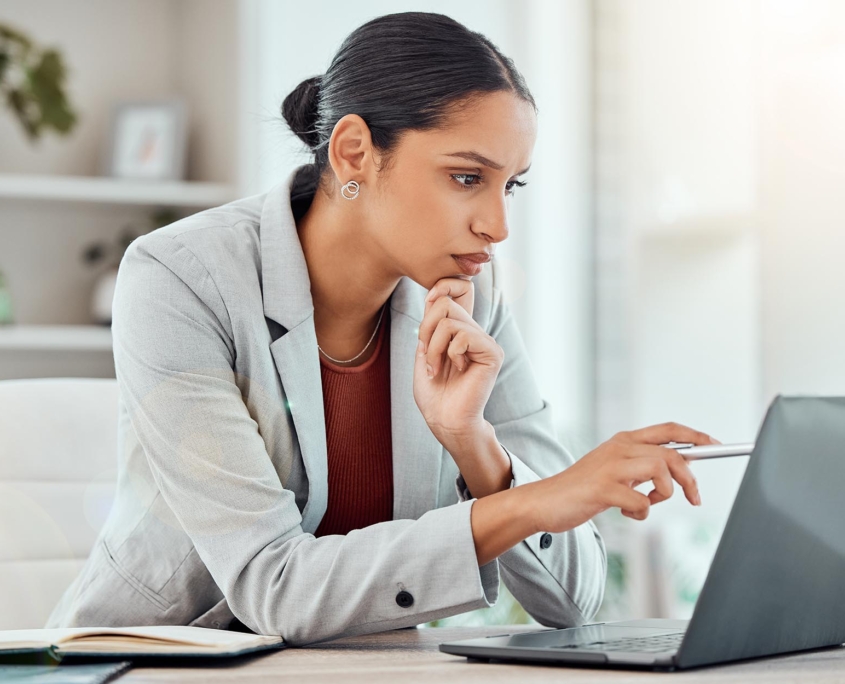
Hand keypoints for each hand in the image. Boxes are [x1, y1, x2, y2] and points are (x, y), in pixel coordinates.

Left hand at [413, 277, 503, 444]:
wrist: (444, 420)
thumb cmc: (433, 392)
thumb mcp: (424, 351)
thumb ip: (431, 324)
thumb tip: (434, 295)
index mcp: (461, 330)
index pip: (459, 291)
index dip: (442, 286)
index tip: (426, 302)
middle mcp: (476, 332)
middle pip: (447, 303)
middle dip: (425, 329)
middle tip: (425, 353)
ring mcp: (486, 342)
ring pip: (451, 321)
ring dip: (433, 346)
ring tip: (435, 367)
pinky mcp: (492, 353)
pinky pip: (463, 335)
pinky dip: (450, 352)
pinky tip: (457, 369)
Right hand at [526, 422, 719, 533]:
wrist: (544, 502)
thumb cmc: (582, 489)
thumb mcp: (614, 470)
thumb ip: (641, 465)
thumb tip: (679, 467)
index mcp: (623, 441)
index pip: (668, 430)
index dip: (696, 437)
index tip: (715, 446)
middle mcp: (619, 448)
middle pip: (671, 454)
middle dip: (690, 479)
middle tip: (694, 498)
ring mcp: (610, 467)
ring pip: (661, 470)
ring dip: (665, 493)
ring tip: (648, 504)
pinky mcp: (603, 488)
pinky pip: (640, 500)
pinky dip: (641, 512)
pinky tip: (626, 512)